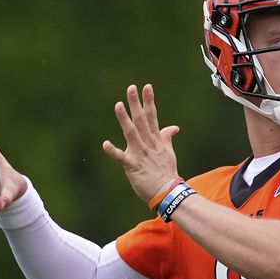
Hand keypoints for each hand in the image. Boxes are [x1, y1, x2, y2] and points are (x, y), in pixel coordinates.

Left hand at [102, 84, 180, 202]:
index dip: (149, 101)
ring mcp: (141, 154)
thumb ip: (167, 137)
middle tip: (131, 88)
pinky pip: (122, 158)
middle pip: (142, 120)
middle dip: (136, 104)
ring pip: (132, 133)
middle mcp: (148, 144)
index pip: (152, 117)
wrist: (168, 191)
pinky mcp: (133, 167)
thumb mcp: (169, 152)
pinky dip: (114, 151)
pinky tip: (105, 144)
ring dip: (125, 120)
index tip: (146, 87)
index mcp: (156, 140)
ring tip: (118, 105)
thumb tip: (174, 127)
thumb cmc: (167, 172)